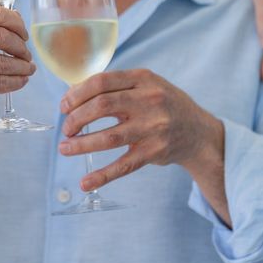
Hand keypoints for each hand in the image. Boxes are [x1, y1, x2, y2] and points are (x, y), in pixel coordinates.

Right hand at [0, 5, 34, 133]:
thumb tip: (11, 19)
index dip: (16, 22)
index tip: (21, 32)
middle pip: (4, 36)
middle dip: (21, 45)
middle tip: (25, 53)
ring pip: (8, 61)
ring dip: (23, 66)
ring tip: (27, 68)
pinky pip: (4, 82)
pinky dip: (18, 82)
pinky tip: (20, 81)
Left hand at [58, 69, 223, 191]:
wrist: (199, 133)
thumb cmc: (163, 106)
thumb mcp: (146, 86)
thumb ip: (115, 87)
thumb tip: (72, 96)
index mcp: (143, 79)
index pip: (101, 82)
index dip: (76, 94)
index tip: (63, 106)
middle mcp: (150, 100)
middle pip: (102, 106)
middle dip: (76, 118)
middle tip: (66, 129)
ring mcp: (153, 127)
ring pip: (109, 137)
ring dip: (81, 144)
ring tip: (65, 148)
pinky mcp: (154, 152)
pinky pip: (123, 166)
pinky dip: (102, 176)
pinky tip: (85, 183)